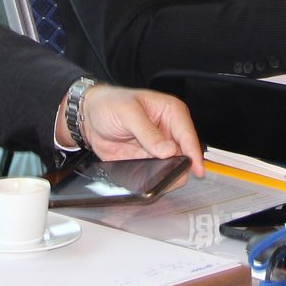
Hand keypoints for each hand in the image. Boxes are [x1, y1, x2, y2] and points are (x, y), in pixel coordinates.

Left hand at [72, 85, 205, 173]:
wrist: (88, 116)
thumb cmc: (109, 103)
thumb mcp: (128, 113)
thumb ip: (148, 132)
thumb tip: (168, 150)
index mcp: (170, 111)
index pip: (187, 134)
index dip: (193, 152)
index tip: (196, 169)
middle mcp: (168, 130)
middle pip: (183, 153)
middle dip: (180, 166)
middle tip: (173, 176)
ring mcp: (158, 147)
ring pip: (172, 166)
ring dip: (168, 174)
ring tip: (159, 180)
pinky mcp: (147, 159)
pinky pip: (157, 174)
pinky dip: (155, 179)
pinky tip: (150, 181)